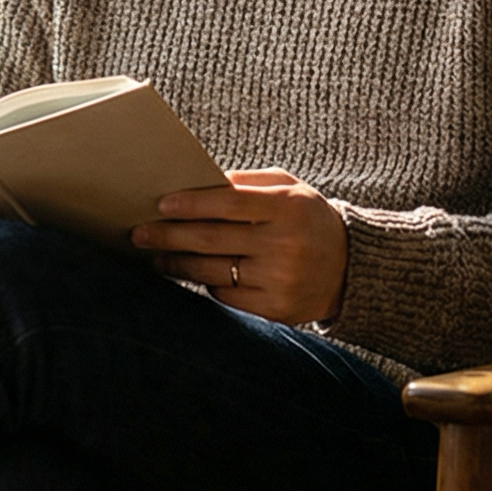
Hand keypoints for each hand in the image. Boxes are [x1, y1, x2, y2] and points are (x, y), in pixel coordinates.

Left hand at [131, 169, 347, 323]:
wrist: (352, 268)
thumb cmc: (308, 218)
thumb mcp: (289, 189)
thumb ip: (247, 183)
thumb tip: (197, 182)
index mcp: (287, 208)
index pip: (228, 204)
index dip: (191, 204)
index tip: (160, 204)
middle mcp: (284, 245)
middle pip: (212, 239)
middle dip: (169, 236)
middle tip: (139, 233)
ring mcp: (280, 280)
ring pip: (213, 271)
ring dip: (177, 264)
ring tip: (156, 257)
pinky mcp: (276, 308)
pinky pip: (226, 295)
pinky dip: (206, 283)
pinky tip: (192, 274)